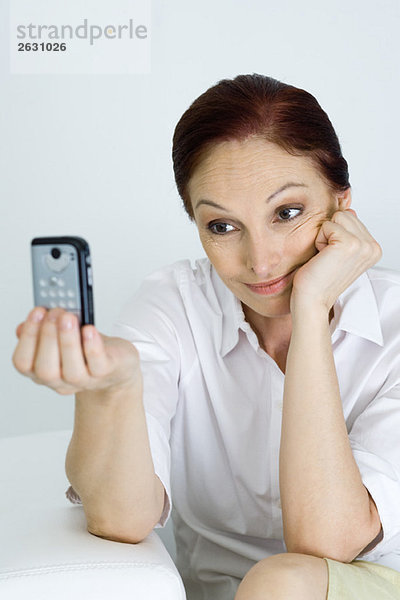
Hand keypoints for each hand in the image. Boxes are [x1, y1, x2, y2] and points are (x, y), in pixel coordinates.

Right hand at [12, 307, 141, 395]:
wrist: (116, 364)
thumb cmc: (86, 347)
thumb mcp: (62, 336)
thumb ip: (45, 328)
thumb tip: (33, 318)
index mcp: (41, 370)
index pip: (23, 362)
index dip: (27, 338)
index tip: (36, 312)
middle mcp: (60, 381)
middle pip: (45, 369)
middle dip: (48, 337)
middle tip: (54, 313)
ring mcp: (84, 381)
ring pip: (72, 371)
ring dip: (68, 341)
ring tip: (69, 318)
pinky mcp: (106, 374)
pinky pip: (98, 365)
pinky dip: (92, 346)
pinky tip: (89, 329)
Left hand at [290, 208, 381, 313]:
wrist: (311, 300)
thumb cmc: (318, 279)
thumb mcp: (337, 251)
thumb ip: (347, 230)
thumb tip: (350, 210)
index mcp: (373, 248)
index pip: (351, 218)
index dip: (335, 235)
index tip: (333, 258)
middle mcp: (373, 247)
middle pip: (344, 214)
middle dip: (330, 233)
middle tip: (327, 258)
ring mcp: (364, 245)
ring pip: (337, 217)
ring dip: (324, 236)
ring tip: (325, 257)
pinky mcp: (350, 244)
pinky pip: (327, 225)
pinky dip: (319, 240)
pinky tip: (322, 258)